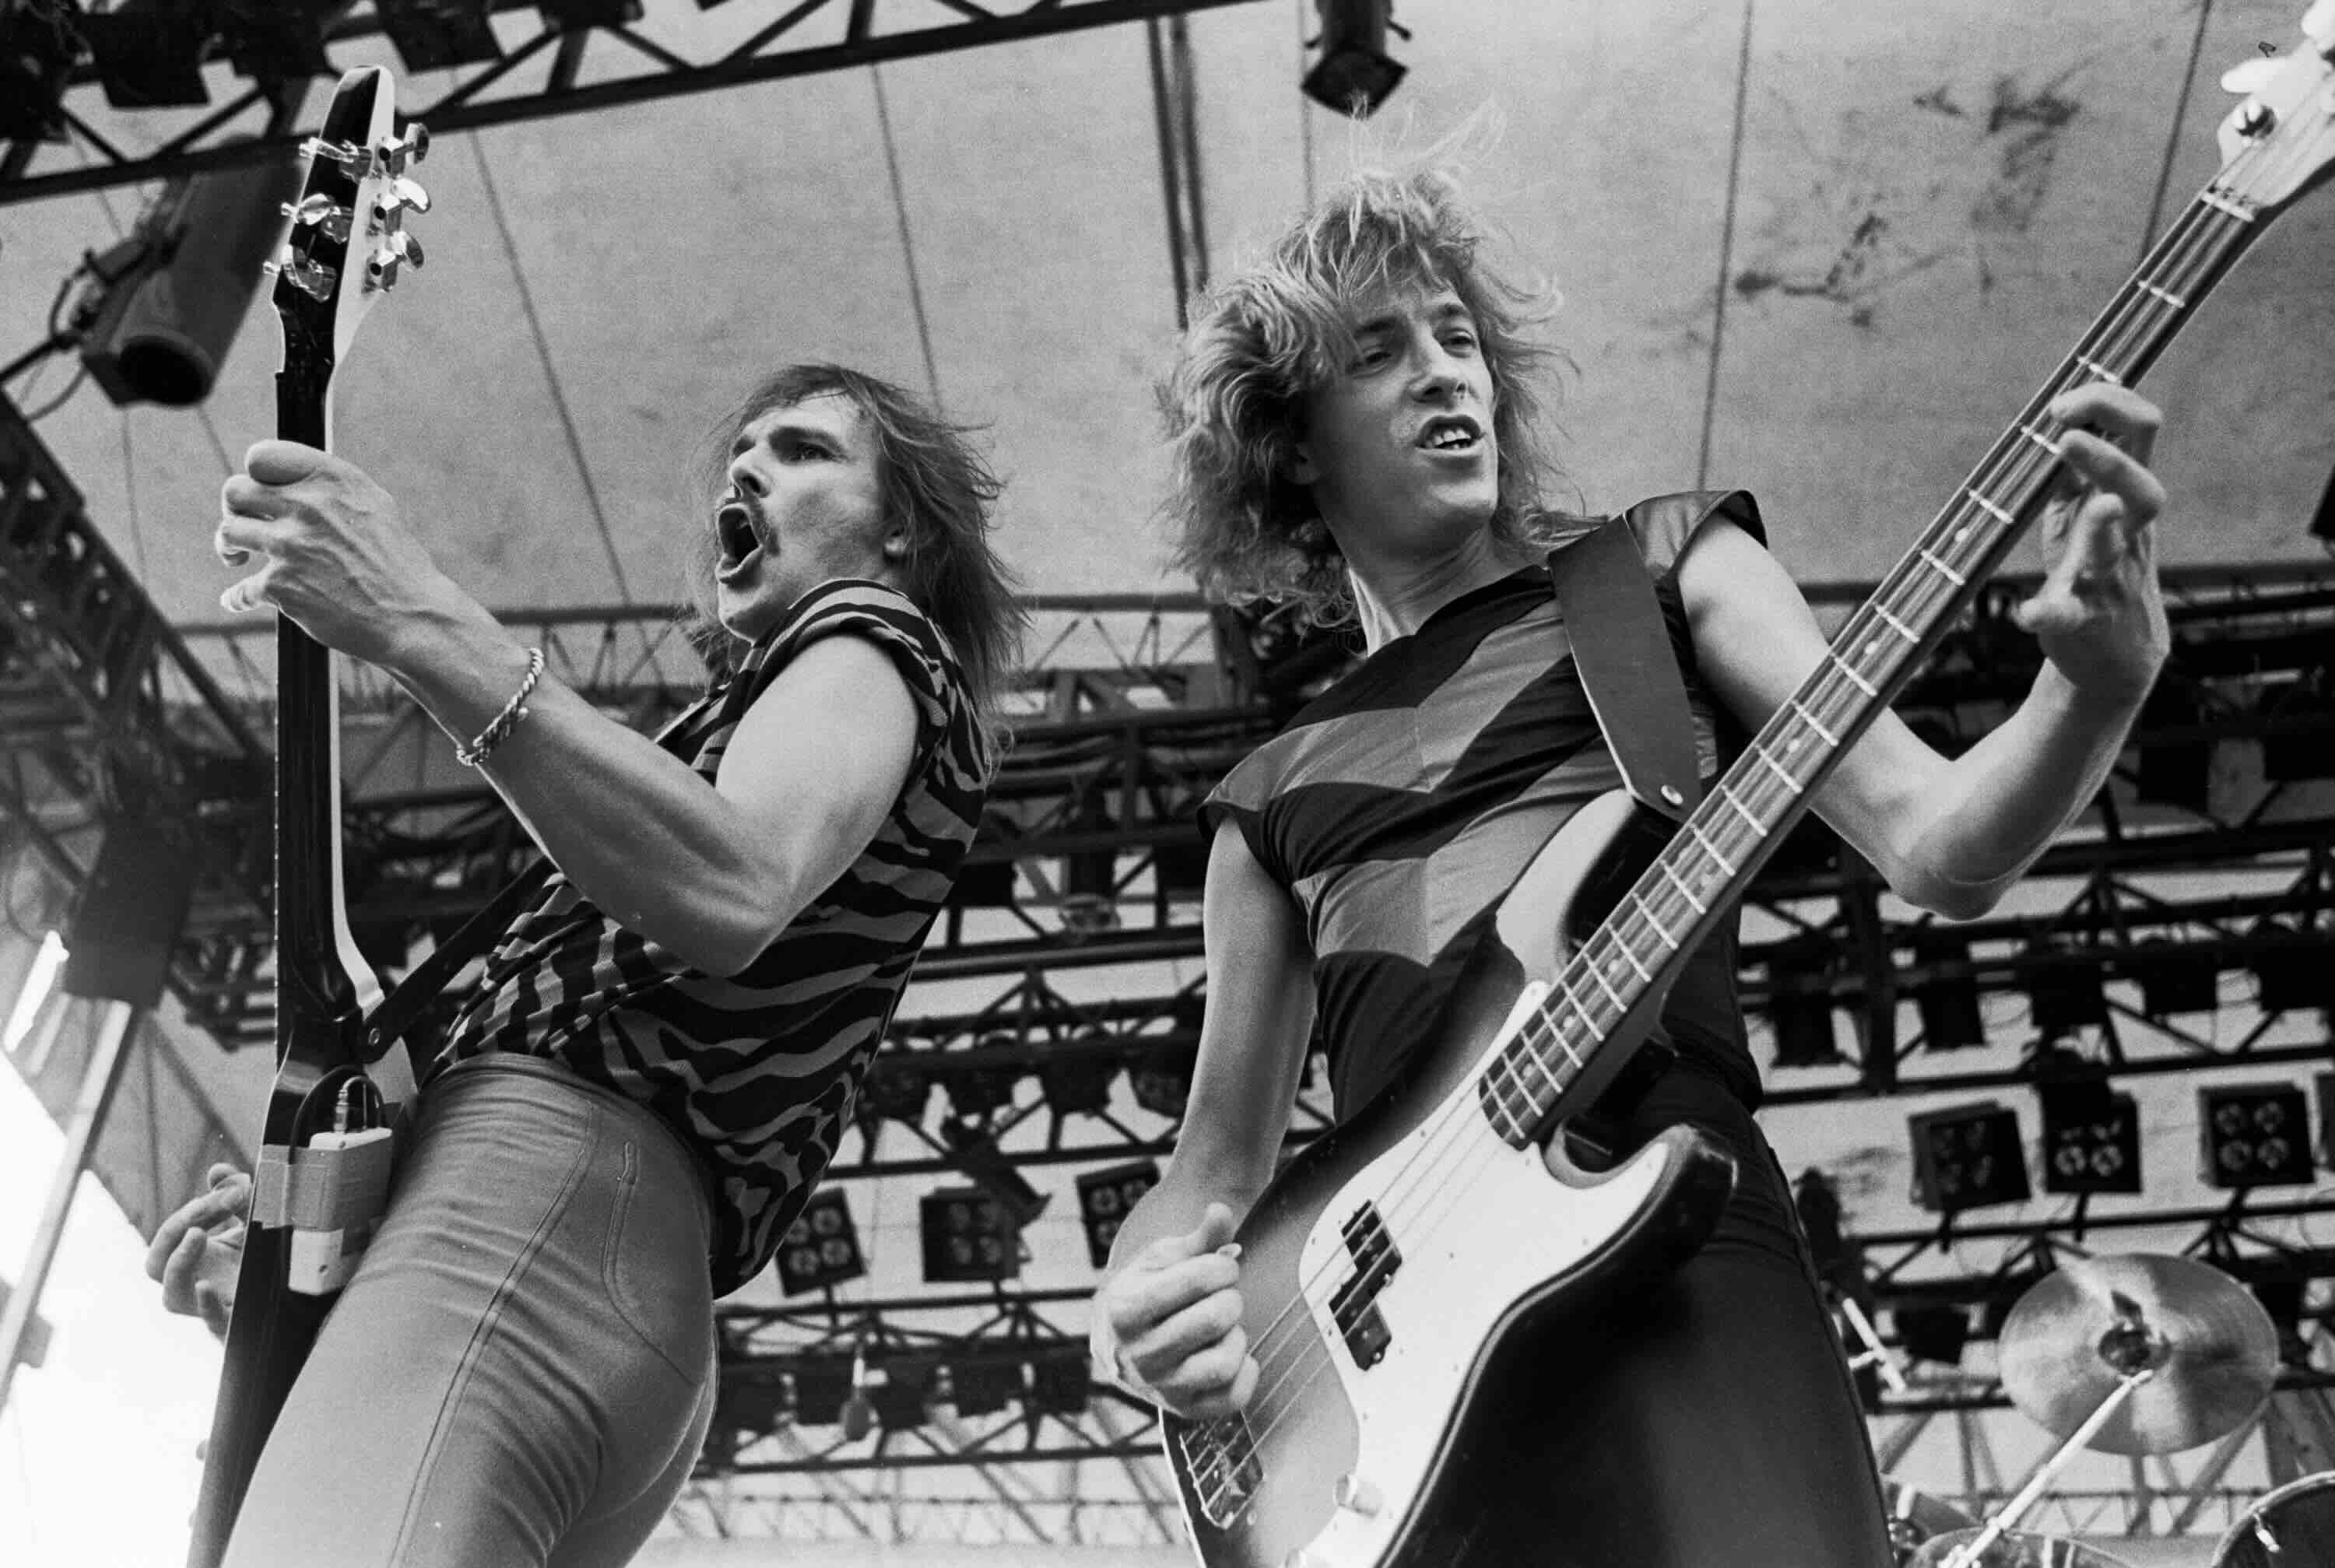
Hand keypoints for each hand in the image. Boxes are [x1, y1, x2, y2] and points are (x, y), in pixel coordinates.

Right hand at [145, 1163, 248, 1338]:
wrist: (294, 1295)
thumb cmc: (262, 1258)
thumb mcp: (252, 1221)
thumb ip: (235, 1195)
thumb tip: (217, 1170)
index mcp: (194, 1259)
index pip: (172, 1235)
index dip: (192, 1211)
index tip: (228, 1192)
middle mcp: (194, 1283)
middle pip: (157, 1265)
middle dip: (173, 1231)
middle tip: (201, 1208)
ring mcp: (212, 1306)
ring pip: (173, 1297)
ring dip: (180, 1263)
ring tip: (197, 1233)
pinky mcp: (237, 1322)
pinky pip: (213, 1322)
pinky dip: (207, 1306)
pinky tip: (206, 1286)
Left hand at [215, 441, 467, 668]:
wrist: (412, 618)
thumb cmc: (399, 565)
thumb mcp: (375, 506)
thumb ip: (330, 488)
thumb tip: (292, 482)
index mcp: (332, 481)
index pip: (262, 456)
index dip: (255, 474)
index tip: (261, 492)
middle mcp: (307, 507)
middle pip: (235, 491)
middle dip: (235, 508)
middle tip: (246, 523)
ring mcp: (290, 546)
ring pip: (228, 532)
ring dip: (228, 546)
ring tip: (237, 557)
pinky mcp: (281, 586)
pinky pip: (241, 589)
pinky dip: (238, 597)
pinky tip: (239, 600)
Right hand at [1092, 1202, 1257, 1419]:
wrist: (1118, 1342)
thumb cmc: (1149, 1289)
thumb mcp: (1165, 1257)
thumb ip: (1200, 1236)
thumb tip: (1221, 1210)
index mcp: (1126, 1309)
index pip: (1199, 1279)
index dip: (1223, 1266)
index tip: (1220, 1268)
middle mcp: (1138, 1355)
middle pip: (1216, 1317)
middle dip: (1230, 1297)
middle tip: (1221, 1296)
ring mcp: (1161, 1388)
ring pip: (1225, 1361)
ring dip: (1236, 1335)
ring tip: (1223, 1327)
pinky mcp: (1184, 1411)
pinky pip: (1234, 1398)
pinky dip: (1246, 1371)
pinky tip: (1230, 1351)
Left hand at [2010, 383, 2170, 705]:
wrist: (2115, 652)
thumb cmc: (2095, 562)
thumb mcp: (2086, 503)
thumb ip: (2078, 461)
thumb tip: (2060, 406)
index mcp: (2124, 495)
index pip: (2139, 433)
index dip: (2108, 407)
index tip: (2059, 405)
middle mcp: (2127, 534)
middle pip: (2143, 488)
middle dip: (2110, 460)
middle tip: (2067, 436)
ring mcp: (2108, 578)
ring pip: (2116, 549)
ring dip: (2103, 527)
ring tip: (2100, 508)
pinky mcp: (2084, 620)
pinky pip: (2070, 616)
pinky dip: (2049, 612)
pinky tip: (2028, 613)